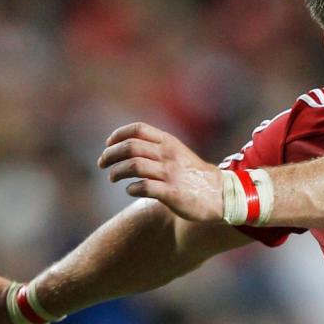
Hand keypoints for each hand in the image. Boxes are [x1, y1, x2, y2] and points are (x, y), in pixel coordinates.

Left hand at [98, 122, 224, 221]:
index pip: (137, 129)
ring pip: (133, 166)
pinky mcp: (171, 192)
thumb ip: (158, 149)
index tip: (108, 145)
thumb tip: (129, 149)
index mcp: (169, 142)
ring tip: (113, 177)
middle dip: (110, 155)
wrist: (221, 194)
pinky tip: (130, 190)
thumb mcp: (179, 153)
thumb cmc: (195, 176)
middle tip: (102, 163)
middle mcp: (168, 155)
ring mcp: (170, 173)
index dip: (118, 135)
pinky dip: (131, 188)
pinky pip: (143, 187)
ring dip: (117, 172)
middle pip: (129, 147)